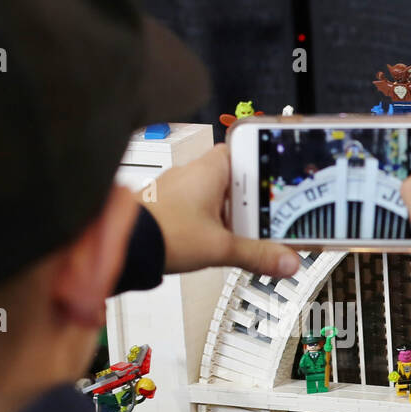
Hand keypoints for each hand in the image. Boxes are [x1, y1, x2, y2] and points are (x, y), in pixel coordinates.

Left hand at [142, 144, 300, 277]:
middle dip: (249, 199)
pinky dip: (209, 221)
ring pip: (214, 195)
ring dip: (229, 213)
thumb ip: (256, 255)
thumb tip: (286, 261)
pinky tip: (212, 241)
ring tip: (241, 235)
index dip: (262, 164)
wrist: (124, 245)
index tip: (276, 179)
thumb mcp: (220, 248)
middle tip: (265, 218)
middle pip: (233, 178)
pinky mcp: (167, 207)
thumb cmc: (163, 232)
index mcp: (210, 170)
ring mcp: (177, 189)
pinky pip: (196, 208)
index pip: (243, 150)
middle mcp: (192, 173)